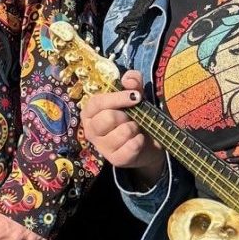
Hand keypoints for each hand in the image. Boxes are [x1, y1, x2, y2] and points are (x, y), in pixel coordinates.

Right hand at [79, 69, 165, 186]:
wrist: (148, 142)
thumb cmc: (135, 116)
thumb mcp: (134, 96)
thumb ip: (132, 83)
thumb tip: (128, 79)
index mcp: (90, 113)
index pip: (97, 102)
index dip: (117, 98)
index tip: (136, 96)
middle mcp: (91, 130)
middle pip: (108, 118)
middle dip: (127, 116)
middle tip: (132, 118)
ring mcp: (102, 147)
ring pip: (122, 132)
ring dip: (135, 128)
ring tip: (135, 129)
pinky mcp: (115, 160)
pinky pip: (131, 146)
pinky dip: (140, 141)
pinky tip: (139, 140)